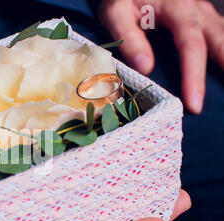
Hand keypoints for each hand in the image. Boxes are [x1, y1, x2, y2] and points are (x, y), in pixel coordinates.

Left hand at [98, 0, 223, 113]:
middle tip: (223, 102)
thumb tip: (146, 67)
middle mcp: (197, 10)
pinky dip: (223, 52)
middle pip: (218, 40)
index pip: (191, 44)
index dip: (193, 75)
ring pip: (223, 36)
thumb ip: (130, 39)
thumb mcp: (116, 14)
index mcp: (178, 8)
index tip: (194, 103)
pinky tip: (223, 68)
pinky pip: (220, 35)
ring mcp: (203, 13)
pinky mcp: (203, 19)